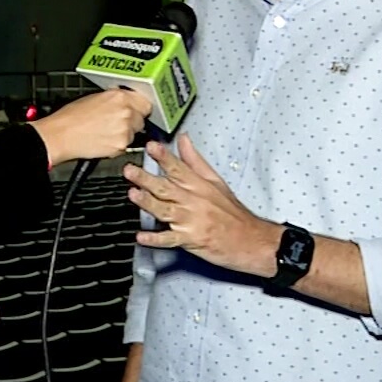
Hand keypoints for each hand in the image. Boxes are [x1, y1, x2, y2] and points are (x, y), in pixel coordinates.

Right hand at [30, 88, 153, 165]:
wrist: (60, 136)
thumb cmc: (70, 118)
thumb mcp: (94, 97)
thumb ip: (115, 98)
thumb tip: (124, 100)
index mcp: (119, 96)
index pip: (145, 101)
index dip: (139, 107)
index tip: (136, 109)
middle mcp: (126, 112)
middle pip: (142, 118)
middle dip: (133, 121)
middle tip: (115, 123)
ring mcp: (125, 130)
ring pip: (135, 133)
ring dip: (125, 133)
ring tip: (106, 132)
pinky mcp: (121, 146)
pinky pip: (126, 145)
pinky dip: (118, 145)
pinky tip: (104, 140)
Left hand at [125, 134, 278, 276]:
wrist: (251, 241)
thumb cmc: (233, 213)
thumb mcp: (216, 182)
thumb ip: (195, 161)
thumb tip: (183, 140)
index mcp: (199, 186)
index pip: (179, 168)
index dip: (164, 157)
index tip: (151, 147)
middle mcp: (194, 202)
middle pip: (167, 187)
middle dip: (147, 178)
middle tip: (130, 170)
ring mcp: (191, 221)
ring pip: (166, 210)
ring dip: (148, 202)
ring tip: (133, 195)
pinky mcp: (191, 240)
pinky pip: (170, 240)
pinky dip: (155, 239)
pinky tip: (141, 236)